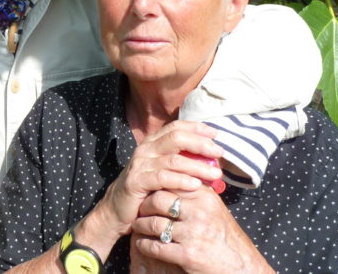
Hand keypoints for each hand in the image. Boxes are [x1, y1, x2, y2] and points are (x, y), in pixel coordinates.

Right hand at [91, 121, 223, 238]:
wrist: (118, 210)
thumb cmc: (147, 191)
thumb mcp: (164, 173)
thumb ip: (182, 163)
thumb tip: (213, 161)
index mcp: (152, 143)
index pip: (176, 127)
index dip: (196, 128)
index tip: (215, 134)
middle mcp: (145, 149)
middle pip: (176, 137)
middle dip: (200, 143)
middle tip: (219, 152)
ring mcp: (140, 164)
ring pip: (173, 159)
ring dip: (197, 166)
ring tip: (215, 173)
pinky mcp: (136, 181)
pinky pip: (162, 178)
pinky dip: (181, 181)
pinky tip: (196, 185)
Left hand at [131, 188, 274, 273]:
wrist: (241, 266)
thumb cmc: (224, 235)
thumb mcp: (214, 207)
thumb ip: (195, 192)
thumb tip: (176, 174)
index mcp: (204, 197)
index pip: (171, 181)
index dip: (155, 185)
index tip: (147, 190)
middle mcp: (199, 212)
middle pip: (157, 200)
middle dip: (144, 205)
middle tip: (138, 208)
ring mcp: (193, 234)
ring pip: (153, 223)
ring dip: (141, 226)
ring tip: (137, 226)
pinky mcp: (187, 255)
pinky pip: (156, 247)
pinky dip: (144, 245)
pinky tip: (142, 244)